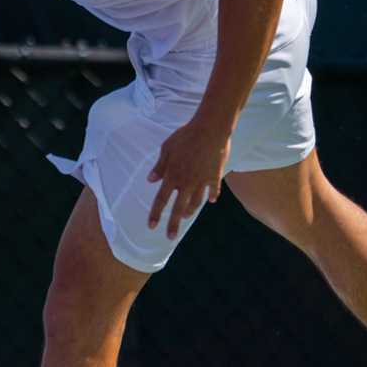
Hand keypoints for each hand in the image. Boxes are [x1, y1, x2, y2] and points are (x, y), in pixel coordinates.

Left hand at [147, 118, 230, 238]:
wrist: (210, 129)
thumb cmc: (185, 136)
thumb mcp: (166, 148)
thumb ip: (159, 166)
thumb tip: (150, 180)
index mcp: (172, 175)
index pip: (161, 199)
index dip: (155, 213)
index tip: (151, 226)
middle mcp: (186, 182)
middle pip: (178, 208)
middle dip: (173, 224)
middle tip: (170, 237)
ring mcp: (202, 181)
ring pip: (196, 202)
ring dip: (190, 211)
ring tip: (186, 216)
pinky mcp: (215, 176)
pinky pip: (214, 190)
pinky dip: (212, 196)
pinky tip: (212, 200)